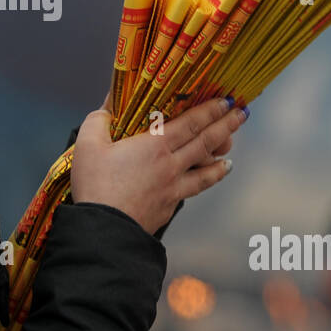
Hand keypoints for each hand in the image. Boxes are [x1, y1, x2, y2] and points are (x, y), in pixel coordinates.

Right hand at [70, 92, 244, 234]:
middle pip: (205, 142)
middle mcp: (171, 164)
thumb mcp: (88, 145)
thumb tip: (107, 107)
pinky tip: (214, 176)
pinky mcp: (169, 206)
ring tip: (231, 150)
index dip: (210, 110)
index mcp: (154, 145)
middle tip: (242, 114)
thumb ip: (99, 120)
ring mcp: (173, 187)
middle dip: (226, 126)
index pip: (191, 123)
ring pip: (207, 169)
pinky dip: (209, 179)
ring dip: (222, 156)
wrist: (105, 230)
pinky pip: (196, 188)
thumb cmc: (96, 185)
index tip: (226, 101)